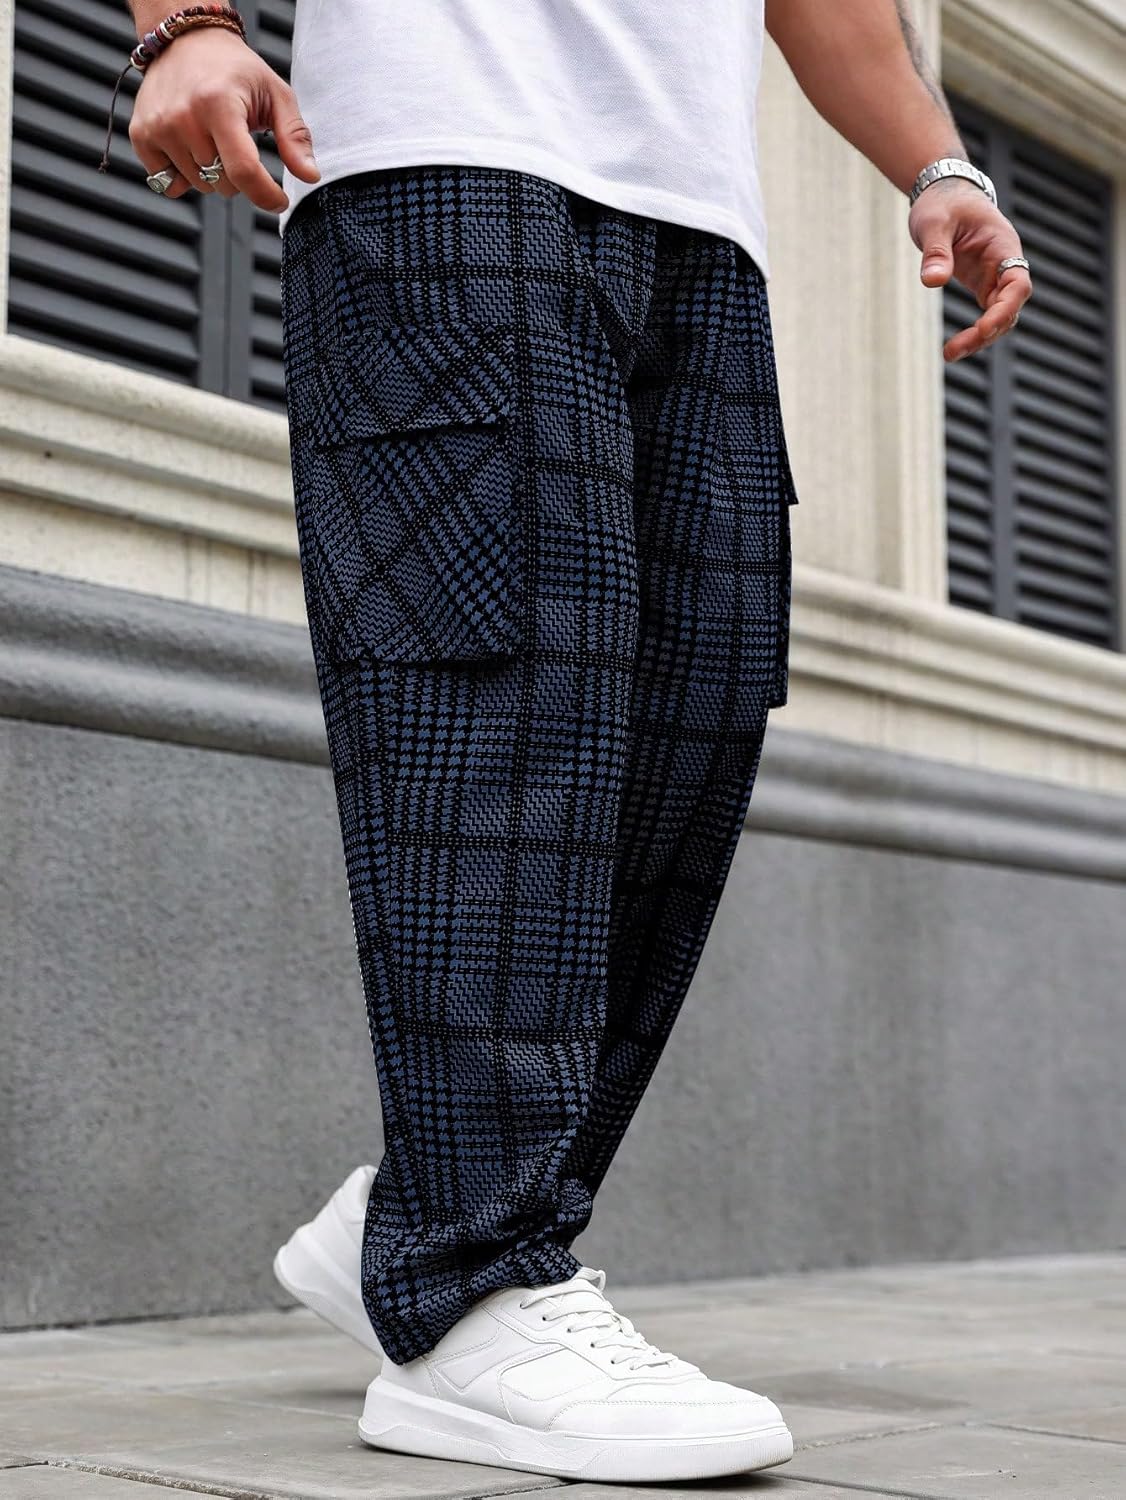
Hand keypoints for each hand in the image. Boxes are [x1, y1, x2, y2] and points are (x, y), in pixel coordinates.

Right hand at [128, 26, 318, 212]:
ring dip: (212, 174)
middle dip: (238, 176)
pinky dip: (184, 176)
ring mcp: (158, 127)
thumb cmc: (235, 69)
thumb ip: (295, 137)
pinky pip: (169, 183)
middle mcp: (183, 116)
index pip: (244, 170)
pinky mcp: (141, 135)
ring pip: (199, 187)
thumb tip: (309, 175)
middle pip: (222, 184)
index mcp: (219, 103)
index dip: (266, 195)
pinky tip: (190, 147)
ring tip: (212, 139)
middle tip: (237, 143)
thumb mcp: (275, 94)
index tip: (279, 199)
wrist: (187, 41)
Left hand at [909, 178, 1032, 361]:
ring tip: (950, 354)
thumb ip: (936, 251)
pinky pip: (986, 314)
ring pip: (999, 315)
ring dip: (980, 338)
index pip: (1018, 283)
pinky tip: (954, 348)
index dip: (1005, 309)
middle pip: (1010, 307)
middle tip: (954, 351)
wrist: (942, 194)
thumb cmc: (942, 203)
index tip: (983, 327)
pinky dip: (974, 333)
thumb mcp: (934, 222)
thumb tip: (933, 282)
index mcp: (1002, 246)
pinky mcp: (981, 284)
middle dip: (988, 331)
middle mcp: (1004, 264)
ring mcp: (994, 276)